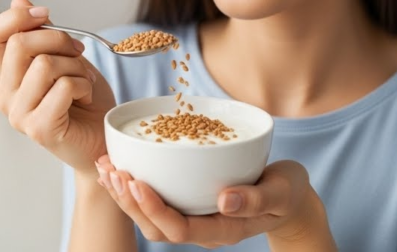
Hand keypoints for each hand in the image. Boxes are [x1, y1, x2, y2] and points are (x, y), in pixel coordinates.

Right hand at [0, 0, 115, 173]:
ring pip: (44, 64)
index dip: (15, 17)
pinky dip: (83, 85)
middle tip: (78, 52)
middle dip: (58, 38)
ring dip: (75, 66)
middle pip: (19, 43)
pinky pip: (62, 87)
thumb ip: (41, 33)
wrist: (104, 142)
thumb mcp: (65, 57)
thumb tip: (18, 0)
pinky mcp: (38, 128)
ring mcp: (19, 113)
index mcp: (8, 74)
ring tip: (84, 81)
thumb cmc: (86, 102)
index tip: (45, 14)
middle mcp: (6, 94)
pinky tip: (85, 97)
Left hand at [95, 155, 331, 247]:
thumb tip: (226, 200)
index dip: (154, 208)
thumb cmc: (287, 193)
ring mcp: (193, 217)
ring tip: (106, 167)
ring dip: (124, 194)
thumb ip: (258, 198)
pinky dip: (130, 185)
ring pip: (149, 217)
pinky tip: (115, 167)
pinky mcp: (187, 202)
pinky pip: (153, 201)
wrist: (290, 197)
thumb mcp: (282, 192)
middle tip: (114, 171)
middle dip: (130, 201)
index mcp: (223, 229)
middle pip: (156, 227)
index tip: (136, 182)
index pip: (180, 228)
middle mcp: (202, 228)